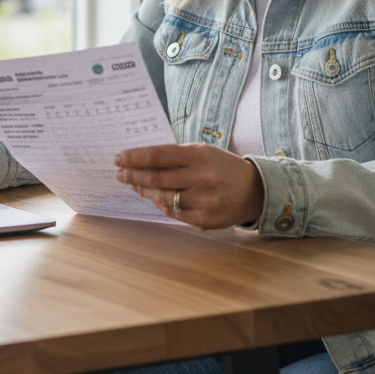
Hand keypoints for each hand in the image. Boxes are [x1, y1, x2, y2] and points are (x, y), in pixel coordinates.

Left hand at [114, 143, 264, 229]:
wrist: (255, 190)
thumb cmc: (223, 167)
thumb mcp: (204, 152)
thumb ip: (176, 156)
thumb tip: (141, 162)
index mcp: (200, 155)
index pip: (158, 155)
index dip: (135, 157)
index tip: (119, 158)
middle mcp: (201, 177)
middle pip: (156, 178)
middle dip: (133, 175)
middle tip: (120, 173)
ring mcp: (203, 201)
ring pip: (162, 198)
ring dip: (144, 191)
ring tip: (134, 185)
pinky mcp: (204, 220)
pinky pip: (173, 213)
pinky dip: (160, 204)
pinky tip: (153, 197)